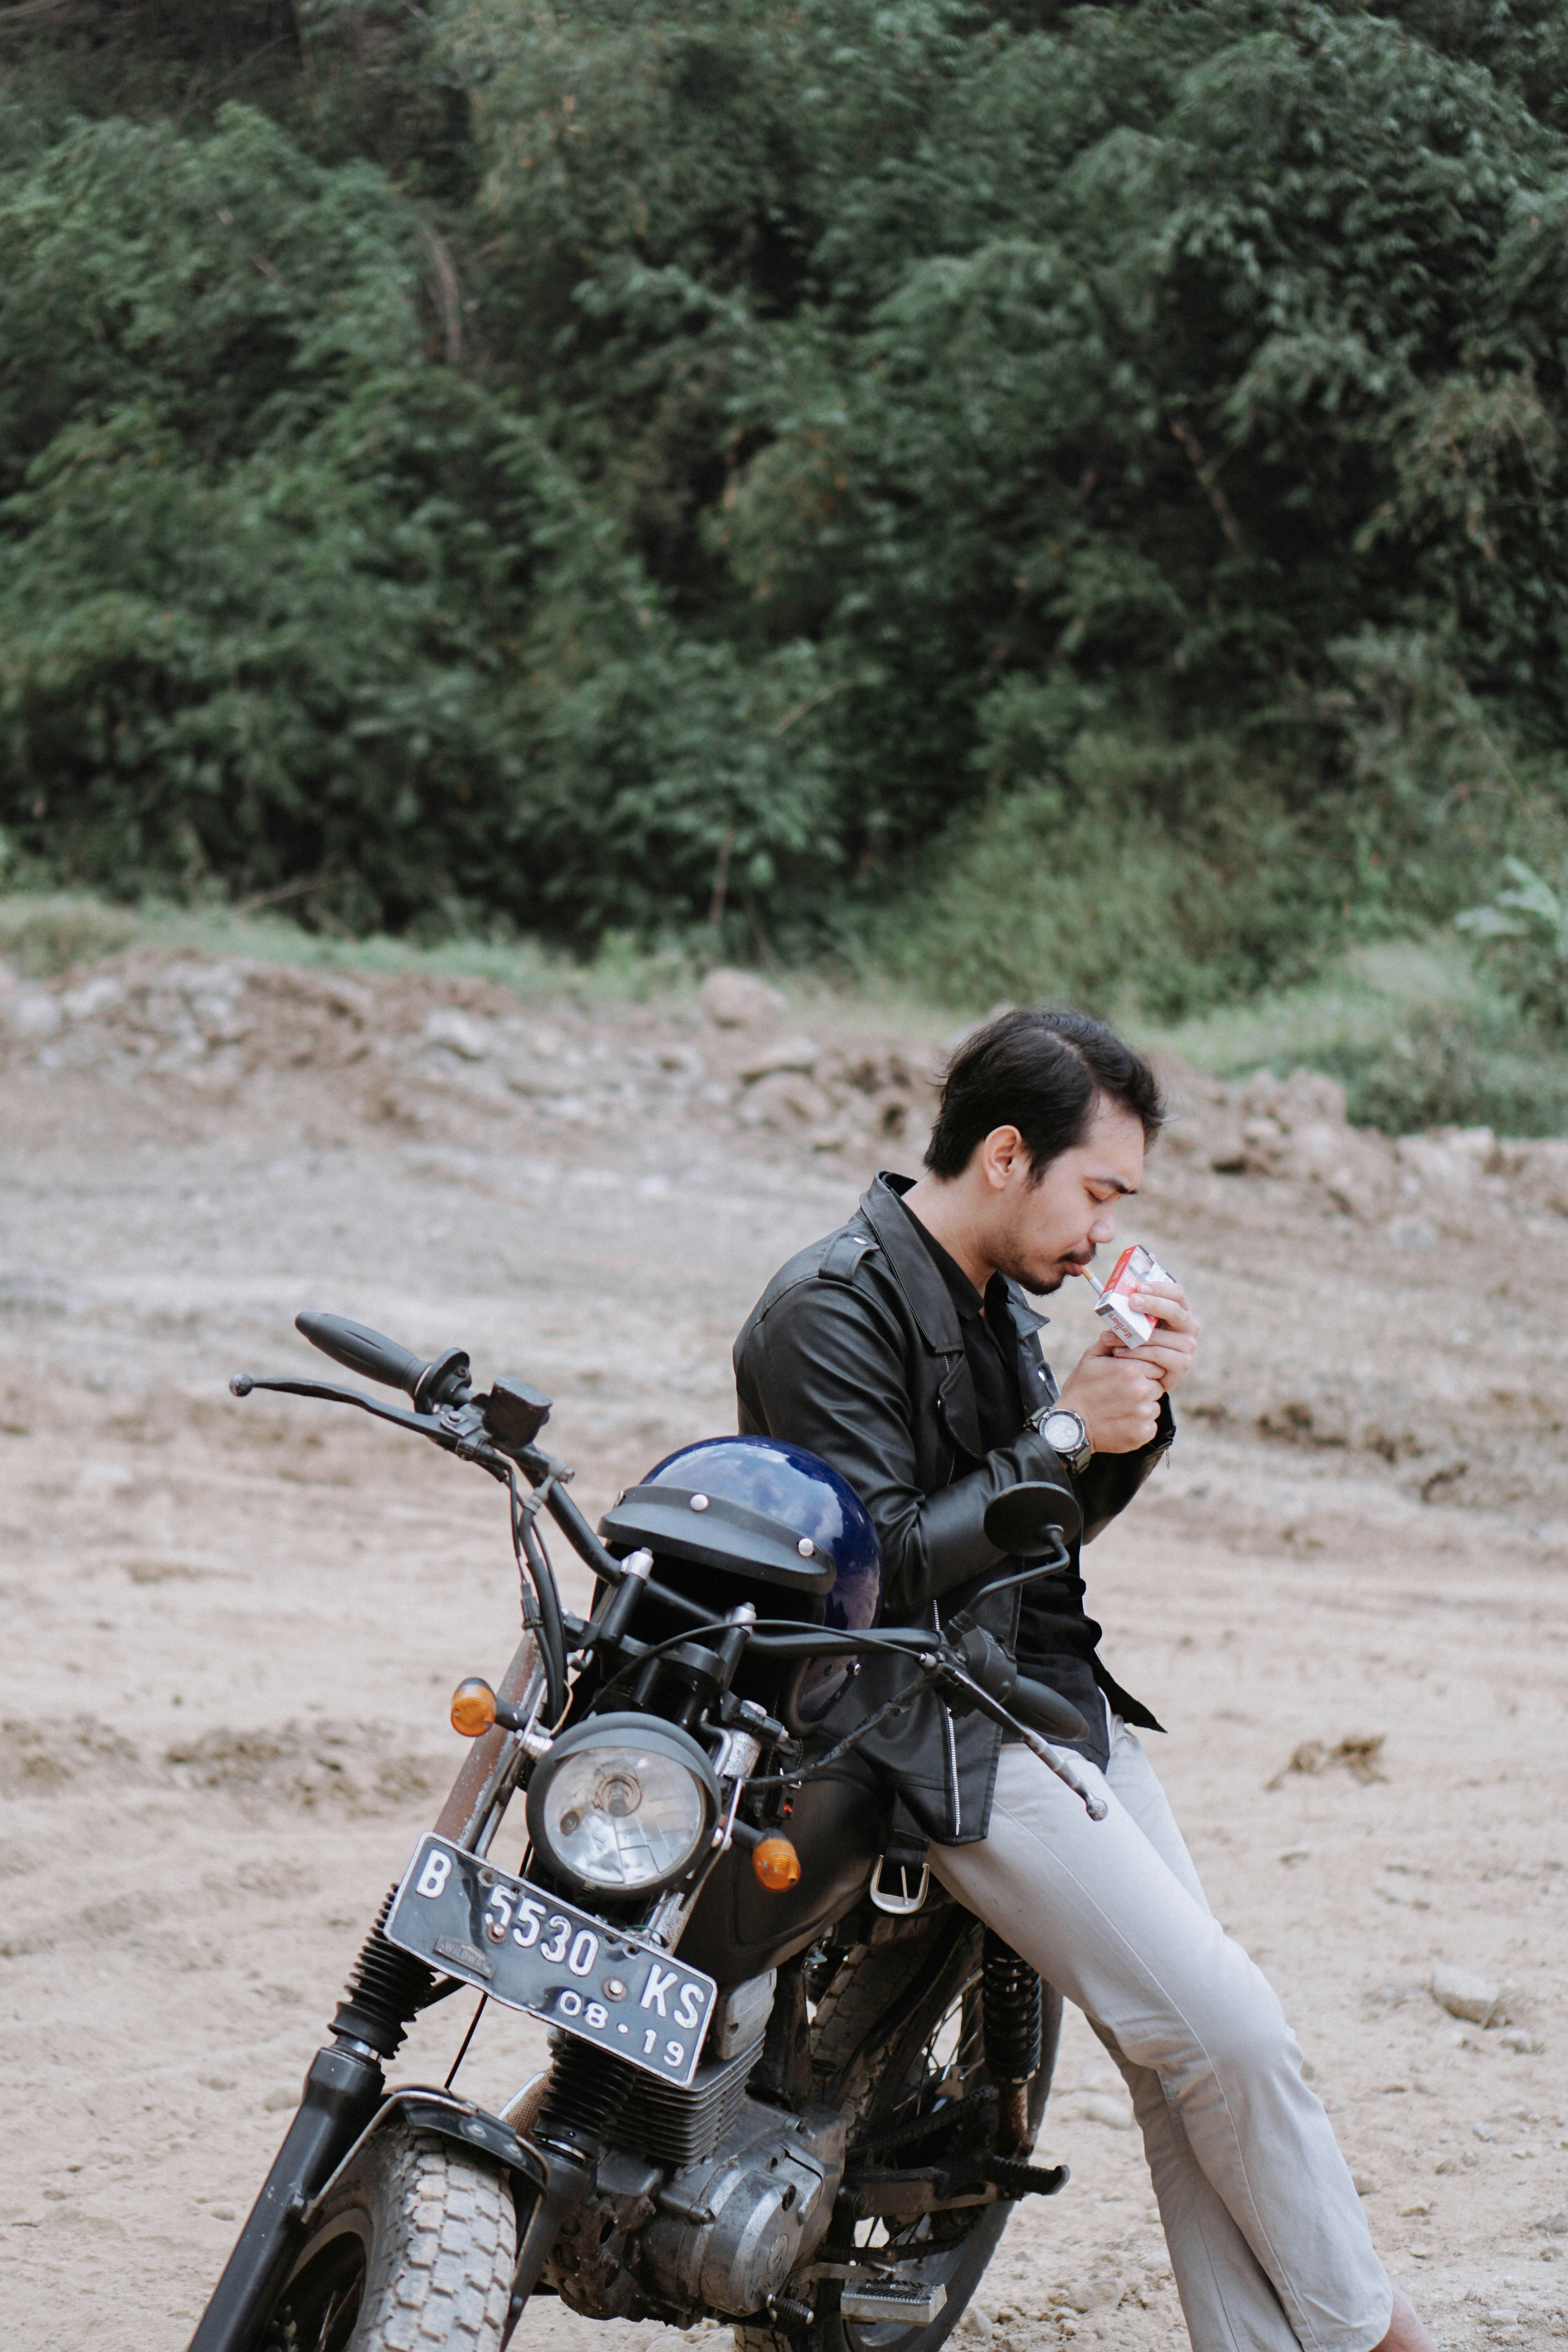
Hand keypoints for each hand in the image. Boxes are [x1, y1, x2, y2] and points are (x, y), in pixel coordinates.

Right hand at [1057, 1333, 1164, 1453]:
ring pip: (1154, 1405)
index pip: (1155, 1364)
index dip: (1144, 1370)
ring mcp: (1144, 1414)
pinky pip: (1150, 1425)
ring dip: (1143, 1406)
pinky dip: (1140, 1424)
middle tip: (1124, 1393)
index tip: (1130, 1377)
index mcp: (1131, 1369)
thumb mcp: (1089, 1359)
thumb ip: (1110, 1342)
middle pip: (1157, 1385)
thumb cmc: (1080, 1390)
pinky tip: (1122, 1422)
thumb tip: (1123, 1330)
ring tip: (1121, 1408)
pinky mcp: (1144, 1433)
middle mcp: (1142, 1390)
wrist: (1071, 1426)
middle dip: (1145, 1387)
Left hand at [1112, 1277, 1199, 1395]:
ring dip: (1132, 1334)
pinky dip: (1135, 1353)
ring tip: (1108, 1335)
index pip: (1177, 1293)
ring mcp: (1187, 1347)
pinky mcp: (1181, 1366)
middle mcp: (1189, 1326)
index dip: (1159, 1288)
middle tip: (1130, 1302)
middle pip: (1174, 1311)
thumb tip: (1149, 1254)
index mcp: (1181, 1309)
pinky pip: (1157, 1356)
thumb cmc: (1139, 1336)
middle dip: (1152, 1304)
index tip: (1139, 1287)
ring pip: (1160, 1336)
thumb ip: (1143, 1291)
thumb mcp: (1140, 1315)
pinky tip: (1118, 1352)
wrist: (1140, 1370)